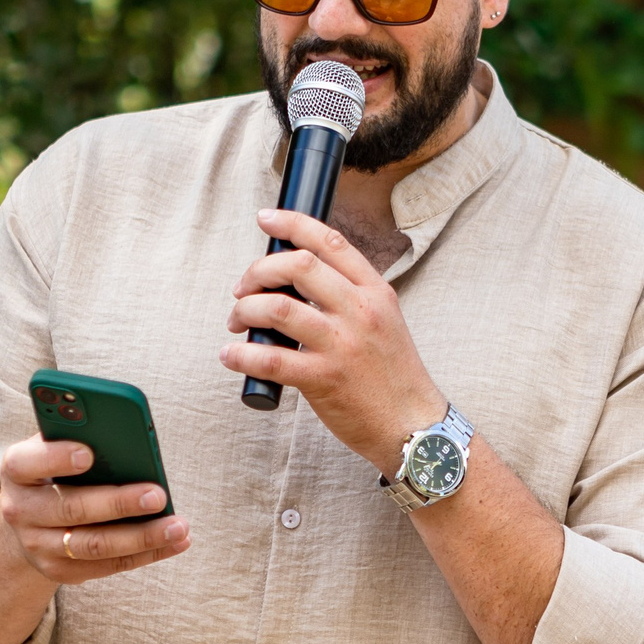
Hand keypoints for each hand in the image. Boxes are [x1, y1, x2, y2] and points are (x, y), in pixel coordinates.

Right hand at [0, 436, 189, 583]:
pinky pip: (109, 566)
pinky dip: (146, 554)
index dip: (56, 458)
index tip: (88, 453)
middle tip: (159, 494)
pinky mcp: (60, 570)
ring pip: (94, 545)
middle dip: (118, 503)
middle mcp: (21, 511)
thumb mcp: (56, 446)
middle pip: (71, 509)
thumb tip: (127, 435)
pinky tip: (176, 542)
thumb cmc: (56, 469)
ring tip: (178, 526)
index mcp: (18, 470)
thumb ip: (80, 435)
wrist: (29, 518)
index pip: (28, 462)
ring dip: (142, 537)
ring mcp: (38, 546)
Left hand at [220, 208, 445, 469]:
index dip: (292, 223)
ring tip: (238, 322)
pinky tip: (231, 355)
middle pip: (297, 266)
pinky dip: (241, 355)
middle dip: (258, 271)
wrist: (412, 425)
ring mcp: (342, 345)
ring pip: (278, 308)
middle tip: (243, 288)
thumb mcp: (384, 321)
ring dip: (245, 310)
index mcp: (376, 292)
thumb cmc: (393, 375)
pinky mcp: (324, 380)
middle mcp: (360, 312)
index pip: (330, 242)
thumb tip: (296, 278)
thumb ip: (350, 296)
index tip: (267, 218)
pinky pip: (270, 359)